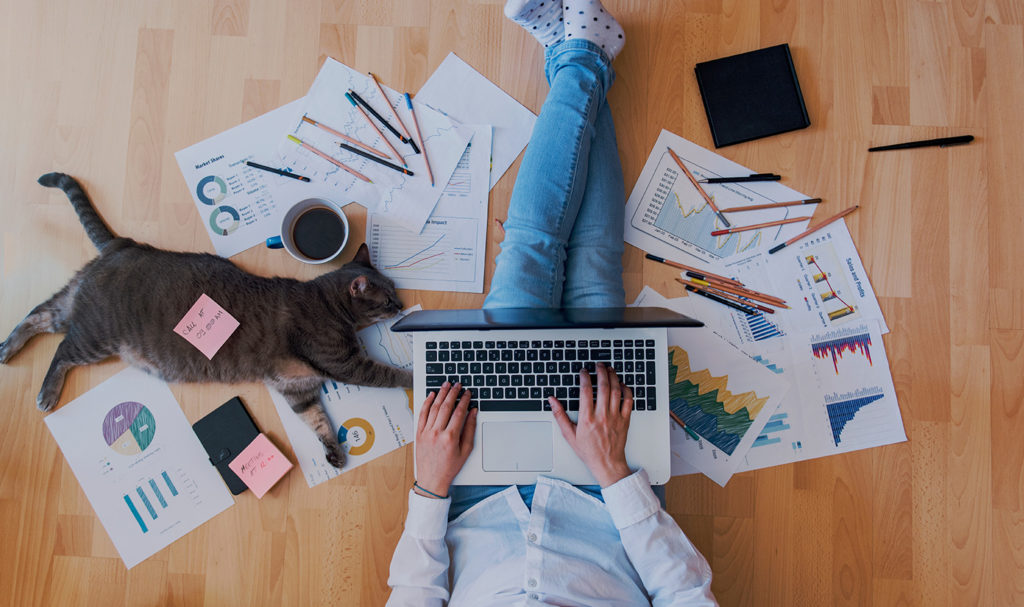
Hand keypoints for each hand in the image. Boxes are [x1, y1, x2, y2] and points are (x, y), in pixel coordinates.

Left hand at [415, 382, 476, 497]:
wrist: (432, 480)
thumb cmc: (450, 467)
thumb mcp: (465, 450)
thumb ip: (470, 429)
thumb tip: (473, 413)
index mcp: (450, 437)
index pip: (459, 412)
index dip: (464, 400)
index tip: (467, 393)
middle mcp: (437, 433)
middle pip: (445, 407)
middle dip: (453, 393)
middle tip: (457, 384)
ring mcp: (426, 433)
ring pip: (433, 408)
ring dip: (440, 394)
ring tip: (446, 385)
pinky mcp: (419, 434)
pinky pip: (422, 414)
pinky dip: (426, 403)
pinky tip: (431, 395)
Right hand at [549, 363, 633, 487]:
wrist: (607, 463)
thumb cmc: (589, 451)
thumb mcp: (569, 434)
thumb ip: (560, 416)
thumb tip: (552, 401)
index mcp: (587, 419)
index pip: (586, 391)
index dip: (585, 377)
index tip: (583, 371)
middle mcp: (602, 416)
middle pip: (603, 387)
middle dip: (601, 372)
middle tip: (598, 365)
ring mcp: (615, 417)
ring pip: (616, 391)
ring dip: (613, 377)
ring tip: (609, 370)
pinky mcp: (625, 420)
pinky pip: (628, 401)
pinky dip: (626, 390)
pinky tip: (622, 384)